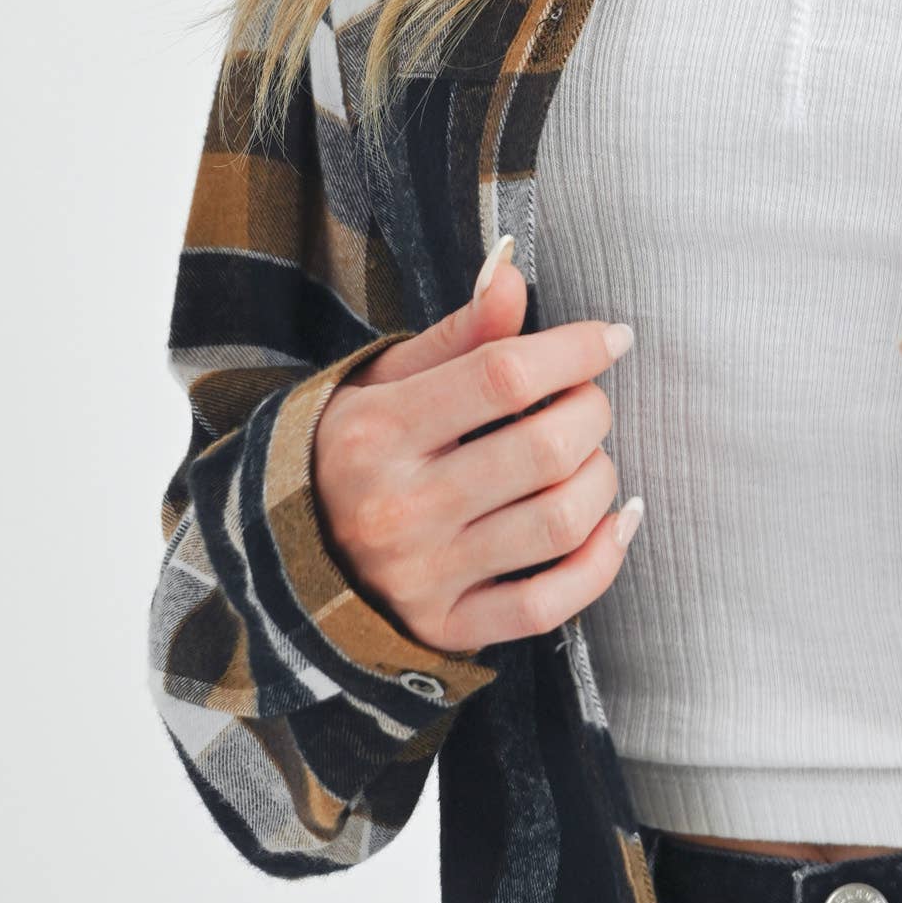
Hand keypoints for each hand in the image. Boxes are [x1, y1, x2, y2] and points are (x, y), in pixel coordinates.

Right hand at [312, 240, 641, 654]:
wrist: (287, 555)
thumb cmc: (355, 451)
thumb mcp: (386, 380)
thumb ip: (459, 333)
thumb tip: (511, 273)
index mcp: (377, 431)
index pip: (502, 376)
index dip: (574, 350)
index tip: (611, 339)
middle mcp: (398, 508)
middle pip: (544, 450)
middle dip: (591, 413)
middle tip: (586, 402)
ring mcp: (424, 576)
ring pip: (560, 523)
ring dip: (601, 480)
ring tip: (588, 458)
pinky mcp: (448, 629)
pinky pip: (551, 605)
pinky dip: (602, 561)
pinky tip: (614, 523)